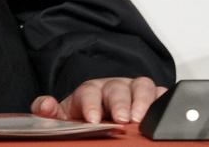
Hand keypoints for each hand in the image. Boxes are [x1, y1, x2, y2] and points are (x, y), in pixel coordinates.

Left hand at [31, 76, 166, 123]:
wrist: (100, 116)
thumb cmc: (83, 116)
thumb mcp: (63, 115)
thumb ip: (48, 111)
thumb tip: (45, 106)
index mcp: (89, 91)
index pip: (89, 92)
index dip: (91, 104)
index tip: (92, 119)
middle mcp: (113, 87)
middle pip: (117, 88)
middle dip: (119, 103)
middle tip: (121, 119)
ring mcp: (135, 91)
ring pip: (142, 87)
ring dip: (143, 101)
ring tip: (140, 120)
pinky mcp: (153, 97)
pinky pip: (162, 94)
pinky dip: (163, 101)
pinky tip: (163, 113)